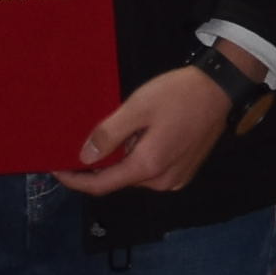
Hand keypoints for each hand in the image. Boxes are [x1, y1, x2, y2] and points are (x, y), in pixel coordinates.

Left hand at [60, 62, 240, 196]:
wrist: (220, 89)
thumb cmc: (178, 95)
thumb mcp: (138, 107)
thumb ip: (109, 135)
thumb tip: (84, 158)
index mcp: (148, 166)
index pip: (101, 185)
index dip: (75, 180)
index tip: (56, 169)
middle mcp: (162, 181)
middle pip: (119, 180)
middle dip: (100, 165)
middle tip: (88, 140)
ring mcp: (176, 179)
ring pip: (136, 176)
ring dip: (122, 160)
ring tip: (120, 132)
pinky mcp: (185, 172)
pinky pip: (152, 172)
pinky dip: (139, 160)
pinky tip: (141, 137)